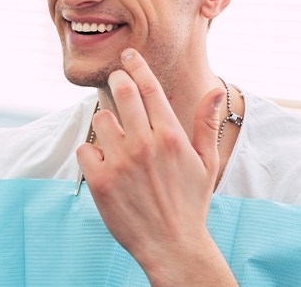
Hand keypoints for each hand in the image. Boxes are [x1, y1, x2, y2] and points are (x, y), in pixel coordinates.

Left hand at [77, 48, 235, 284]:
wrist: (171, 246)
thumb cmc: (190, 202)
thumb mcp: (206, 163)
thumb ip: (205, 123)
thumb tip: (215, 89)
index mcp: (171, 136)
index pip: (149, 87)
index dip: (136, 65)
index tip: (128, 54)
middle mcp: (145, 144)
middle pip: (121, 91)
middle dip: (117, 80)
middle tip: (116, 82)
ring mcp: (120, 161)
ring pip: (100, 118)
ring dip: (106, 124)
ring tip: (118, 141)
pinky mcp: (100, 180)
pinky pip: (85, 148)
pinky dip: (93, 153)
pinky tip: (106, 165)